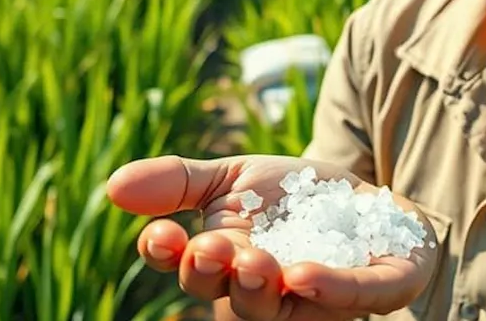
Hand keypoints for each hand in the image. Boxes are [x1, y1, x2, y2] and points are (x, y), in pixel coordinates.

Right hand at [106, 155, 438, 320]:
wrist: (371, 198)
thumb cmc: (293, 197)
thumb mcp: (234, 177)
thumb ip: (179, 181)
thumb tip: (112, 187)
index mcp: (225, 263)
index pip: (185, 267)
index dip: (167, 255)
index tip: (159, 235)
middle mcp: (264, 292)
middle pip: (226, 295)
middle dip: (214, 274)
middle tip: (209, 248)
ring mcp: (317, 300)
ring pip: (278, 310)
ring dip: (260, 291)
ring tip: (254, 264)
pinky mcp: (372, 291)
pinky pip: (349, 298)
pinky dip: (327, 291)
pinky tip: (303, 276)